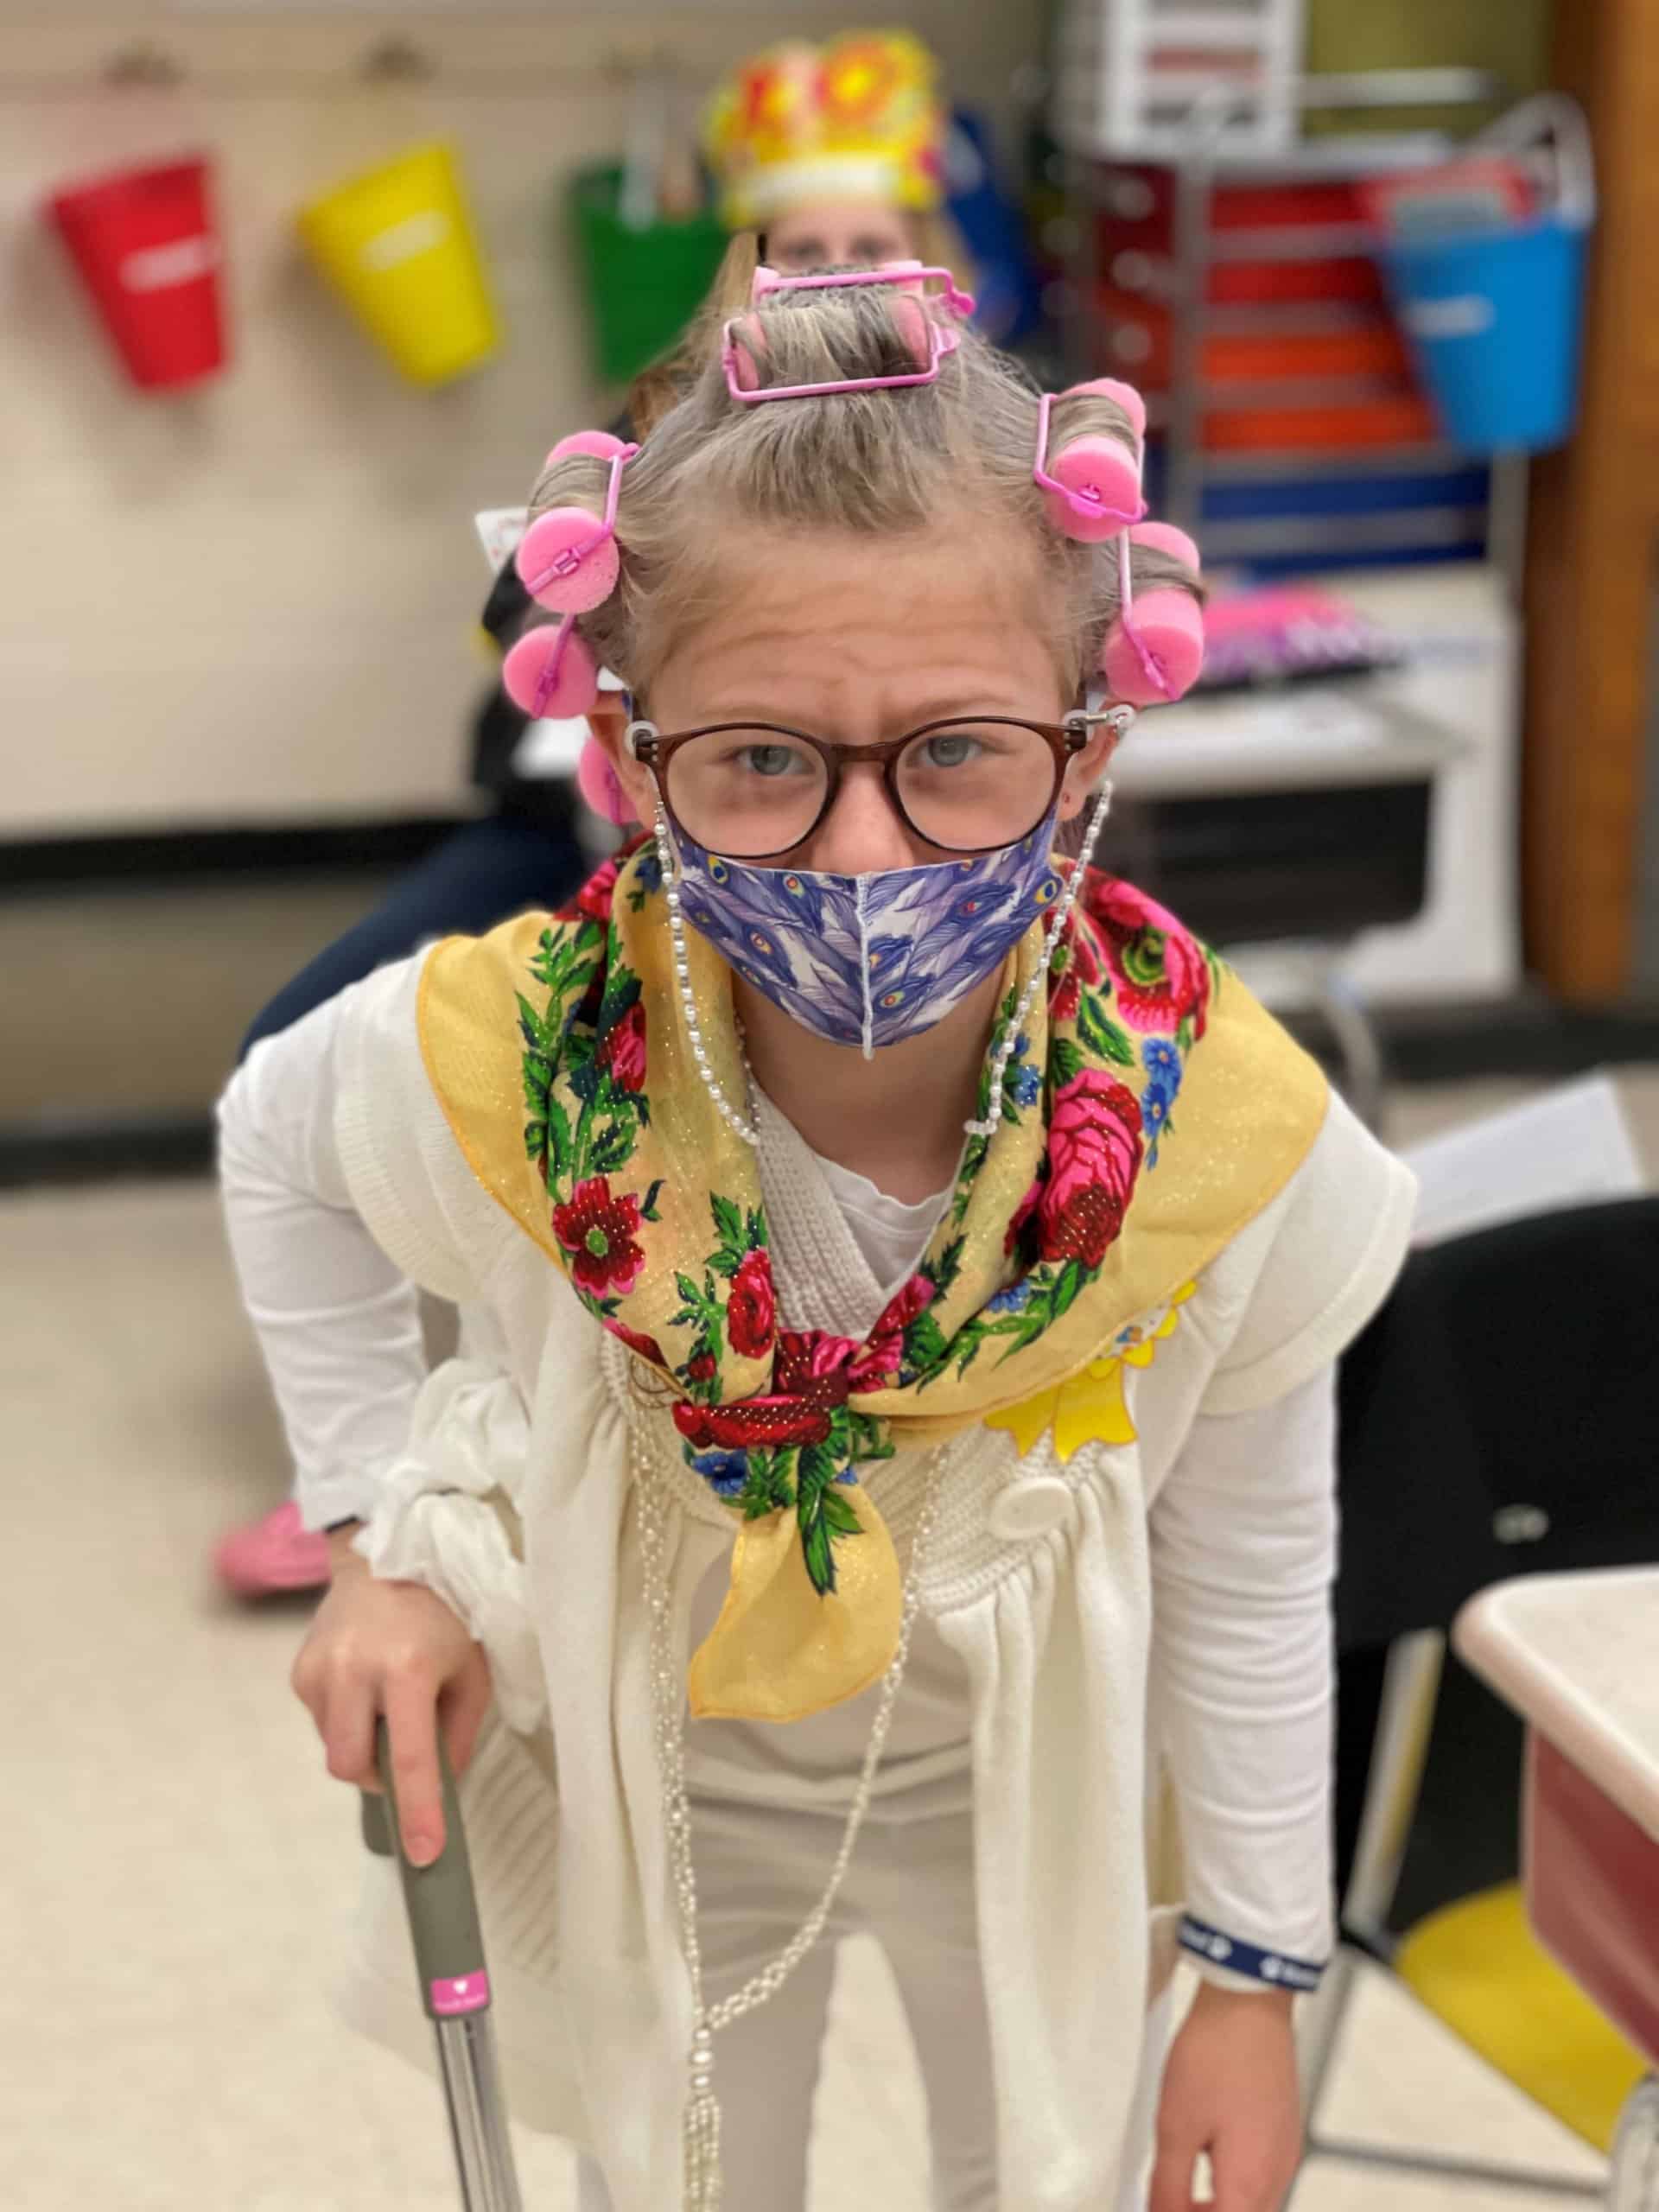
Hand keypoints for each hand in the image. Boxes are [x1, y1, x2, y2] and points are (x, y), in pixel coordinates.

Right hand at [290, 1525, 491, 1866]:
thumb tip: (441, 1789)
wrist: (388, 1551)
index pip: (409, 1759)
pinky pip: (322, 1721)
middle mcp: (354, 1669)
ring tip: (388, 1699)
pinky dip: (346, 1719)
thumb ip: (458, 1733)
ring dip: (363, 1743)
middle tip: (405, 1754)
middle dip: (378, 1778)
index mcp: (407, 1668)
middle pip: (351, 1768)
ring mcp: (319, 1669)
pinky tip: (365, 1683)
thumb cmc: (444, 1611)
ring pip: (334, 1747)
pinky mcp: (299, 1669)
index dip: (418, 1813)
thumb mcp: (472, 1669)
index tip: (425, 1854)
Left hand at [1149, 1982, 1302, 2211]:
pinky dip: (1235, 2180)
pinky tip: (1208, 2152)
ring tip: (1182, 2179)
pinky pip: (1262, 2174)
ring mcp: (1285, 2150)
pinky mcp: (1284, 2128)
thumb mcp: (1175, 2126)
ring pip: (1255, 2202)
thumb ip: (1168, 2185)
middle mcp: (1277, 2173)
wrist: (1247, 2000)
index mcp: (1251, 2183)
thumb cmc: (1216, 2054)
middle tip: (1169, 2201)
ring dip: (1222, 2203)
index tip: (1163, 2209)